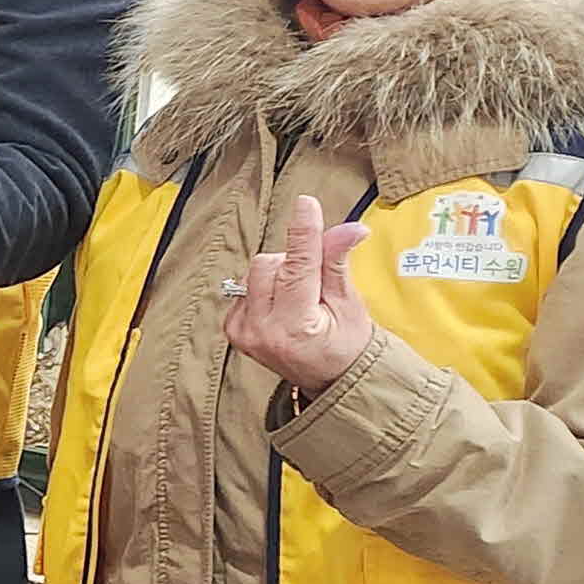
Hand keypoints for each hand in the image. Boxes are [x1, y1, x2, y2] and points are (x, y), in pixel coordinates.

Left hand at [224, 190, 374, 393]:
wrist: (329, 379)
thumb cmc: (346, 344)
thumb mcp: (350, 304)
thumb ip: (338, 264)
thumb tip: (350, 228)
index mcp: (295, 325)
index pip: (299, 267)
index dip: (304, 233)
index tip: (306, 204)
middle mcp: (262, 329)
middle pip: (271, 262)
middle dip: (296, 261)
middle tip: (317, 284)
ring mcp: (243, 331)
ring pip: (255, 271)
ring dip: (280, 274)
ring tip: (302, 298)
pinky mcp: (233, 329)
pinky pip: (245, 287)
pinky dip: (266, 288)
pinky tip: (284, 306)